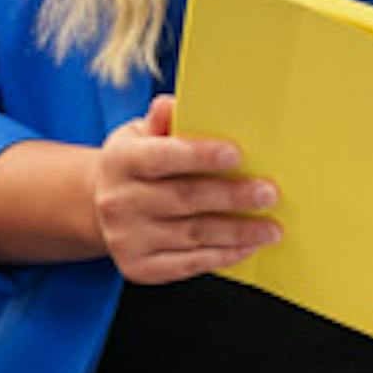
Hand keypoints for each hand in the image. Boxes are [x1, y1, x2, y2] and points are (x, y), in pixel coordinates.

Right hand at [91, 94, 279, 286]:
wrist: (101, 207)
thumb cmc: (136, 165)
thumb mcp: (140, 135)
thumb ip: (161, 122)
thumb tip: (171, 105)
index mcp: (120, 161)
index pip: (162, 157)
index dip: (199, 156)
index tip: (236, 155)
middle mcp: (119, 201)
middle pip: (185, 198)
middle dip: (232, 196)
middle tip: (269, 194)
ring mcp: (126, 239)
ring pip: (193, 235)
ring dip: (238, 232)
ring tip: (271, 227)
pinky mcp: (138, 268)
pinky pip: (189, 263)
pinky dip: (223, 255)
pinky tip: (248, 246)